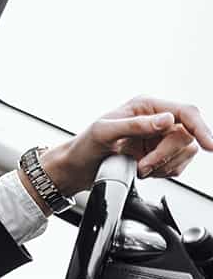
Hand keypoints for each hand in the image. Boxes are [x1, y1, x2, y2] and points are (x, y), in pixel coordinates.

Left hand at [42, 97, 212, 198]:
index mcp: (145, 106)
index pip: (184, 112)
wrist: (77, 168)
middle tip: (143, 165)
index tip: (209, 145)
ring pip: (185, 153)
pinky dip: (163, 172)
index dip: (201, 128)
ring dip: (163, 166)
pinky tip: (144, 170)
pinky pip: (177, 166)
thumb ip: (136, 125)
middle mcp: (156, 120)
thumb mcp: (105, 132)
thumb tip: (166, 120)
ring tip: (138, 168)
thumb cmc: (85, 146)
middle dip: (166, 155)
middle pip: (186, 136)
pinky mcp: (160, 155)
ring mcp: (160, 138)